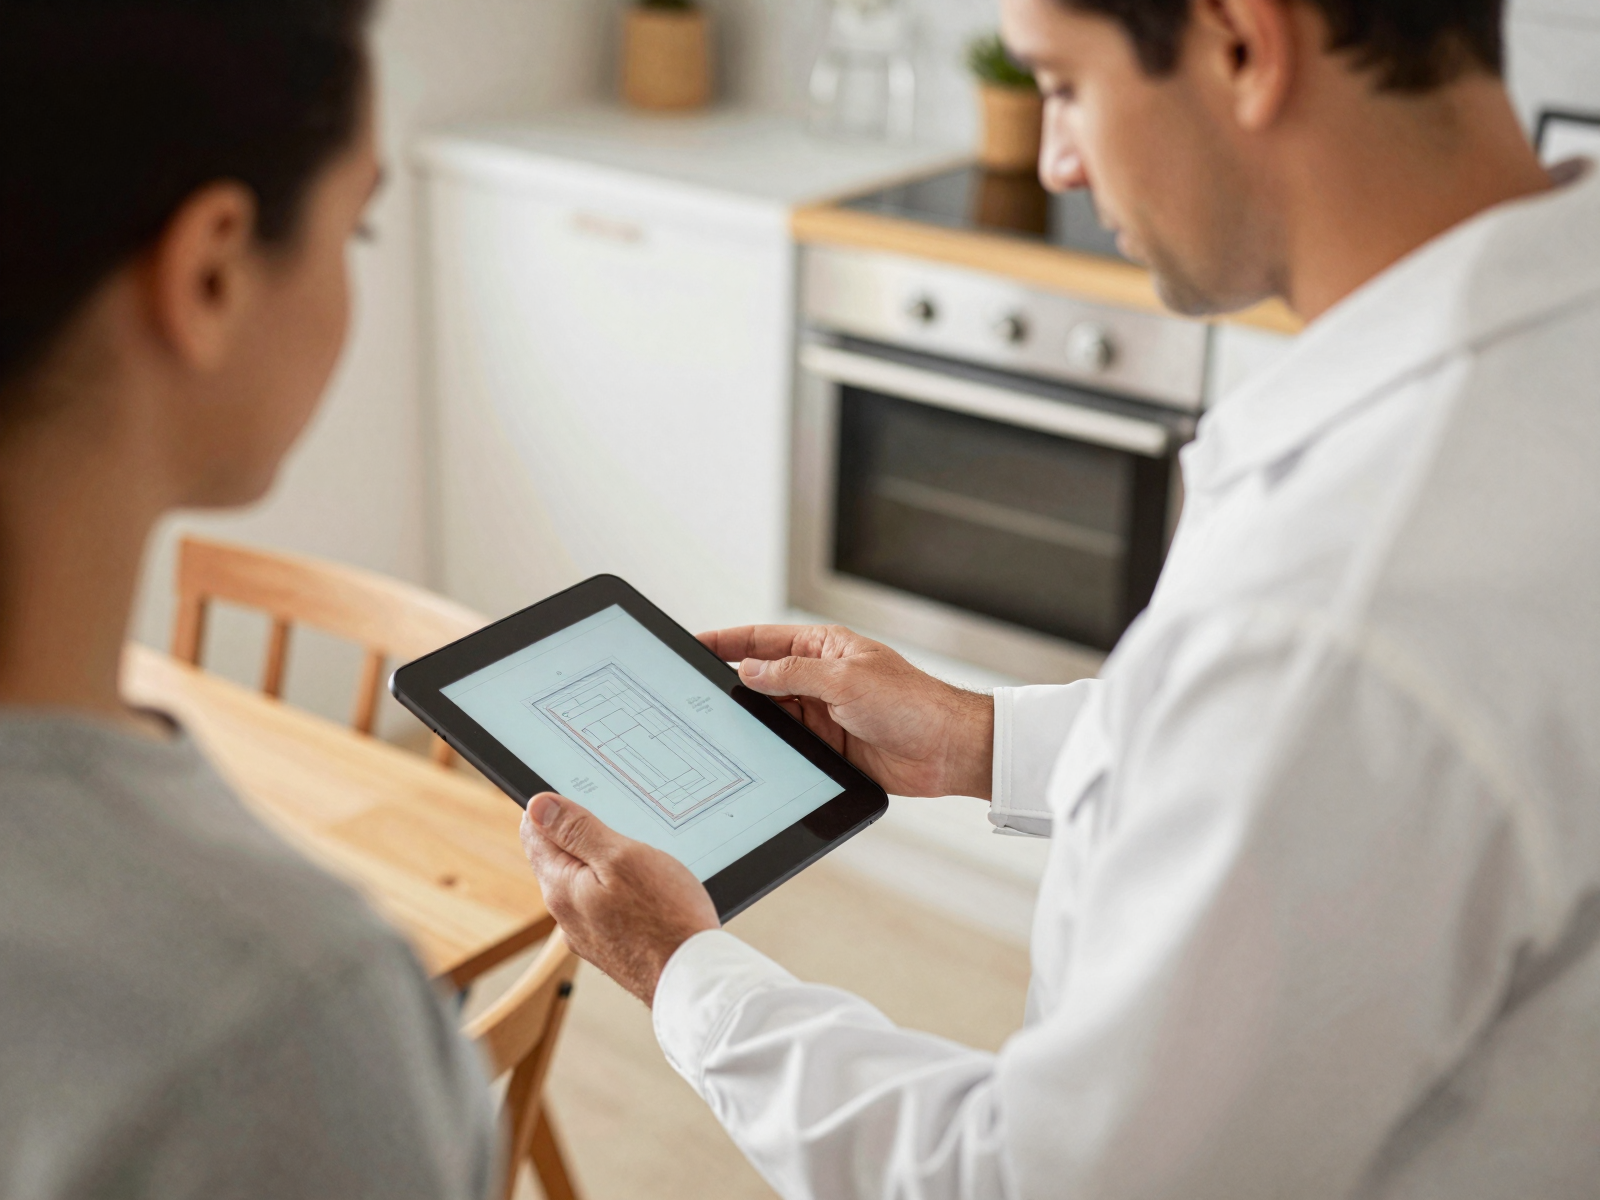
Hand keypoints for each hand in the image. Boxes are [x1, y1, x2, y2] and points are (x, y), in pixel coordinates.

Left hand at [519, 793, 719, 1004]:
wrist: (694, 978)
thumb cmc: (665, 918)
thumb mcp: (621, 857)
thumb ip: (577, 830)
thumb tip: (537, 806)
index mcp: (560, 888)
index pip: (534, 833)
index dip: (553, 808)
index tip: (581, 798)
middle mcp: (567, 915)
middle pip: (560, 857)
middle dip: (583, 836)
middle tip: (621, 824)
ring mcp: (588, 934)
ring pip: (586, 882)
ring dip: (606, 864)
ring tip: (641, 858)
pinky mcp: (612, 946)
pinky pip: (605, 905)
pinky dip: (620, 890)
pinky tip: (648, 891)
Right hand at [698, 624, 993, 798]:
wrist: (946, 750)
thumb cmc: (912, 703)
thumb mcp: (845, 680)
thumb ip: (793, 675)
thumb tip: (750, 671)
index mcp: (825, 647)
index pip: (764, 640)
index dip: (727, 641)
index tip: (694, 643)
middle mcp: (819, 677)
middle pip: (761, 676)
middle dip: (729, 681)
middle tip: (692, 688)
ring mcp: (822, 712)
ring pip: (771, 712)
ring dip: (749, 716)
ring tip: (714, 721)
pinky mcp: (826, 745)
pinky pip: (786, 742)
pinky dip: (768, 744)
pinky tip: (748, 748)